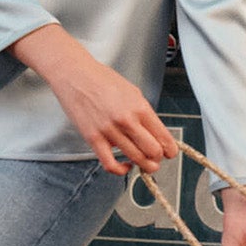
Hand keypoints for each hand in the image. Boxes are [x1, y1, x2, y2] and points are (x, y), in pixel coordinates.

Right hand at [11, 25, 176, 174]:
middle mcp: (127, 120)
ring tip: (144, 163)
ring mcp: (110, 131)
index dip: (170, 149)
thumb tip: (154, 131)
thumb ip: (143, 112)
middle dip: (158, 158)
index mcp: (140, 107)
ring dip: (144, 165)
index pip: (163, 136)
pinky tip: (125, 165)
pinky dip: (121, 170)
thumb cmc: (101, 79)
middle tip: (156, 158)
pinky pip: (110, 163)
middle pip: (153, 151)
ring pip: (135, 159)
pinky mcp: (93, 138)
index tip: (170, 152)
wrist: (75, 75)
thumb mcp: (132, 91)